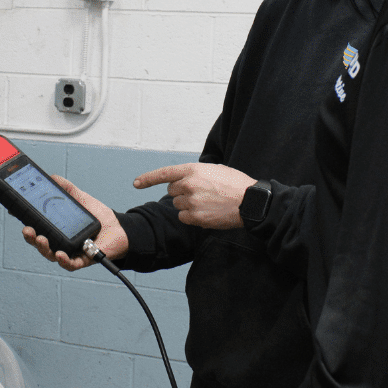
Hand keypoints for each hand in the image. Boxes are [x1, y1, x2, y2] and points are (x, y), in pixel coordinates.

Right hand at [22, 175, 128, 271]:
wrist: (120, 228)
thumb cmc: (99, 216)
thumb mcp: (81, 198)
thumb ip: (67, 188)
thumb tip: (52, 177)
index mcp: (57, 228)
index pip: (38, 226)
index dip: (27, 222)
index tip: (16, 213)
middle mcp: (60, 242)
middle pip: (40, 243)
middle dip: (31, 238)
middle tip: (27, 230)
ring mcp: (70, 252)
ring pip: (51, 254)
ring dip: (43, 248)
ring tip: (41, 239)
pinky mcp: (83, 260)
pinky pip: (70, 264)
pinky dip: (63, 260)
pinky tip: (60, 254)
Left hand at [133, 163, 254, 228]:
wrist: (251, 201)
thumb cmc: (236, 184)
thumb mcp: (215, 169)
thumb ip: (196, 173)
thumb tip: (183, 180)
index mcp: (192, 170)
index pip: (164, 173)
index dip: (147, 179)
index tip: (136, 183)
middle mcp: (188, 184)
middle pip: (172, 191)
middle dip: (182, 192)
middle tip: (201, 193)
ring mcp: (191, 202)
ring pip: (178, 205)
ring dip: (188, 205)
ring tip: (208, 203)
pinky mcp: (196, 217)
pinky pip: (184, 218)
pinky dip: (191, 217)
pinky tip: (207, 212)